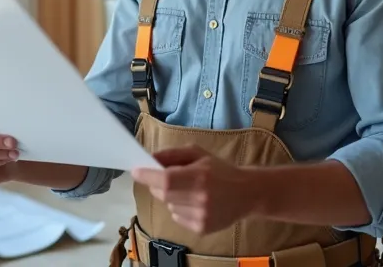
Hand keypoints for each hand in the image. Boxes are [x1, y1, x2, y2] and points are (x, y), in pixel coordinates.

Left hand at [130, 146, 257, 233]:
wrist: (247, 193)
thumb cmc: (220, 170)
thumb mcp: (199, 154)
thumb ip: (173, 154)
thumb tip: (150, 158)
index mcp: (200, 176)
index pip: (166, 179)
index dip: (148, 176)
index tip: (135, 171)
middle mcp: (200, 198)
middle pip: (163, 194)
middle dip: (156, 185)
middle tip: (161, 179)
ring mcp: (201, 216)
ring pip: (169, 206)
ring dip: (170, 198)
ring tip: (187, 190)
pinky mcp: (202, 229)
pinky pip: (177, 217)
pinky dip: (179, 209)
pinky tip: (194, 203)